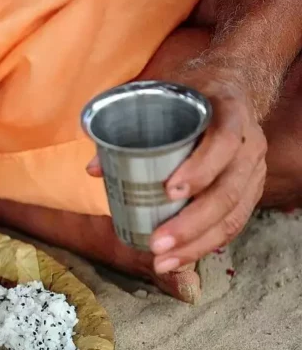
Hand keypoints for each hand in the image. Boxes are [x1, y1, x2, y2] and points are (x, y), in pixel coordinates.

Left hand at [87, 66, 266, 272]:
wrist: (228, 87)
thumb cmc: (188, 94)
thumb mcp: (160, 95)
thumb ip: (125, 125)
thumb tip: (95, 168)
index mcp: (230, 113)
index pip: (222, 142)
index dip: (200, 169)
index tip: (169, 191)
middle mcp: (249, 144)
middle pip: (227, 191)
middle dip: (190, 224)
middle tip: (157, 244)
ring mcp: (253, 171)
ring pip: (232, 215)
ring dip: (196, 244)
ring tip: (163, 262)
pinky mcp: (249, 192)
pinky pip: (233, 224)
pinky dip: (206, 245)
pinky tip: (181, 259)